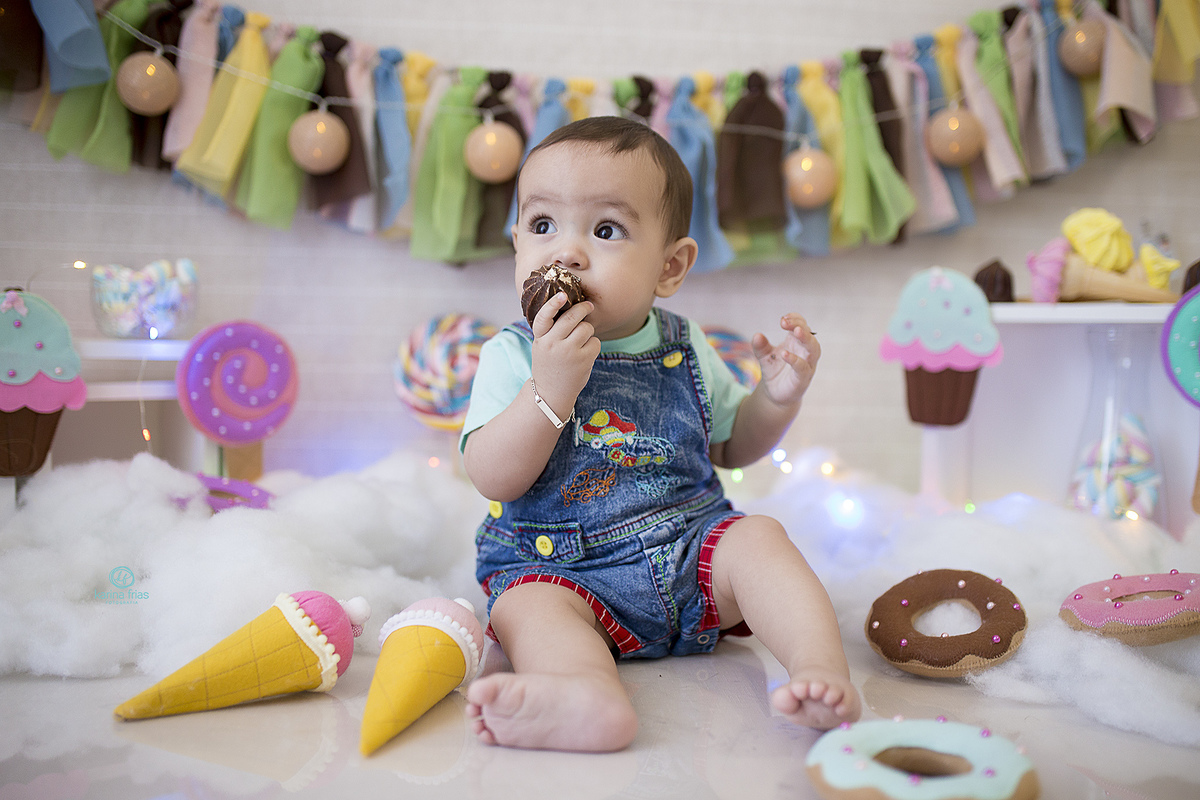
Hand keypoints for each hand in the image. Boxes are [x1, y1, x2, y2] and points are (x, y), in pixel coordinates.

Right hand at [530, 293, 599, 418]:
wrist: (551, 392)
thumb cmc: (548, 364)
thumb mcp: (542, 346)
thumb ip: (552, 329)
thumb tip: (574, 307)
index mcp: (540, 338)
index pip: (544, 317)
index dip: (553, 304)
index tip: (562, 295)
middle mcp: (553, 344)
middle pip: (572, 317)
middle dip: (583, 309)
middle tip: (588, 305)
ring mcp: (568, 352)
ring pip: (586, 328)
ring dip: (588, 331)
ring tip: (581, 340)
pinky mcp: (583, 360)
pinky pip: (595, 342)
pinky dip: (593, 345)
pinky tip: (585, 353)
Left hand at [751, 313, 819, 406]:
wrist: (775, 394)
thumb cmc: (774, 371)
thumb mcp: (764, 356)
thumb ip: (760, 346)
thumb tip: (757, 335)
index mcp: (796, 342)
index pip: (801, 325)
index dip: (794, 319)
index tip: (782, 320)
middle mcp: (805, 352)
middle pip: (810, 334)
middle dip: (800, 325)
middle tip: (786, 322)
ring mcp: (807, 365)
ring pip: (813, 349)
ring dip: (806, 338)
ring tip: (796, 331)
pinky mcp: (803, 378)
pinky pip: (802, 367)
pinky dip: (795, 360)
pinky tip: (784, 354)